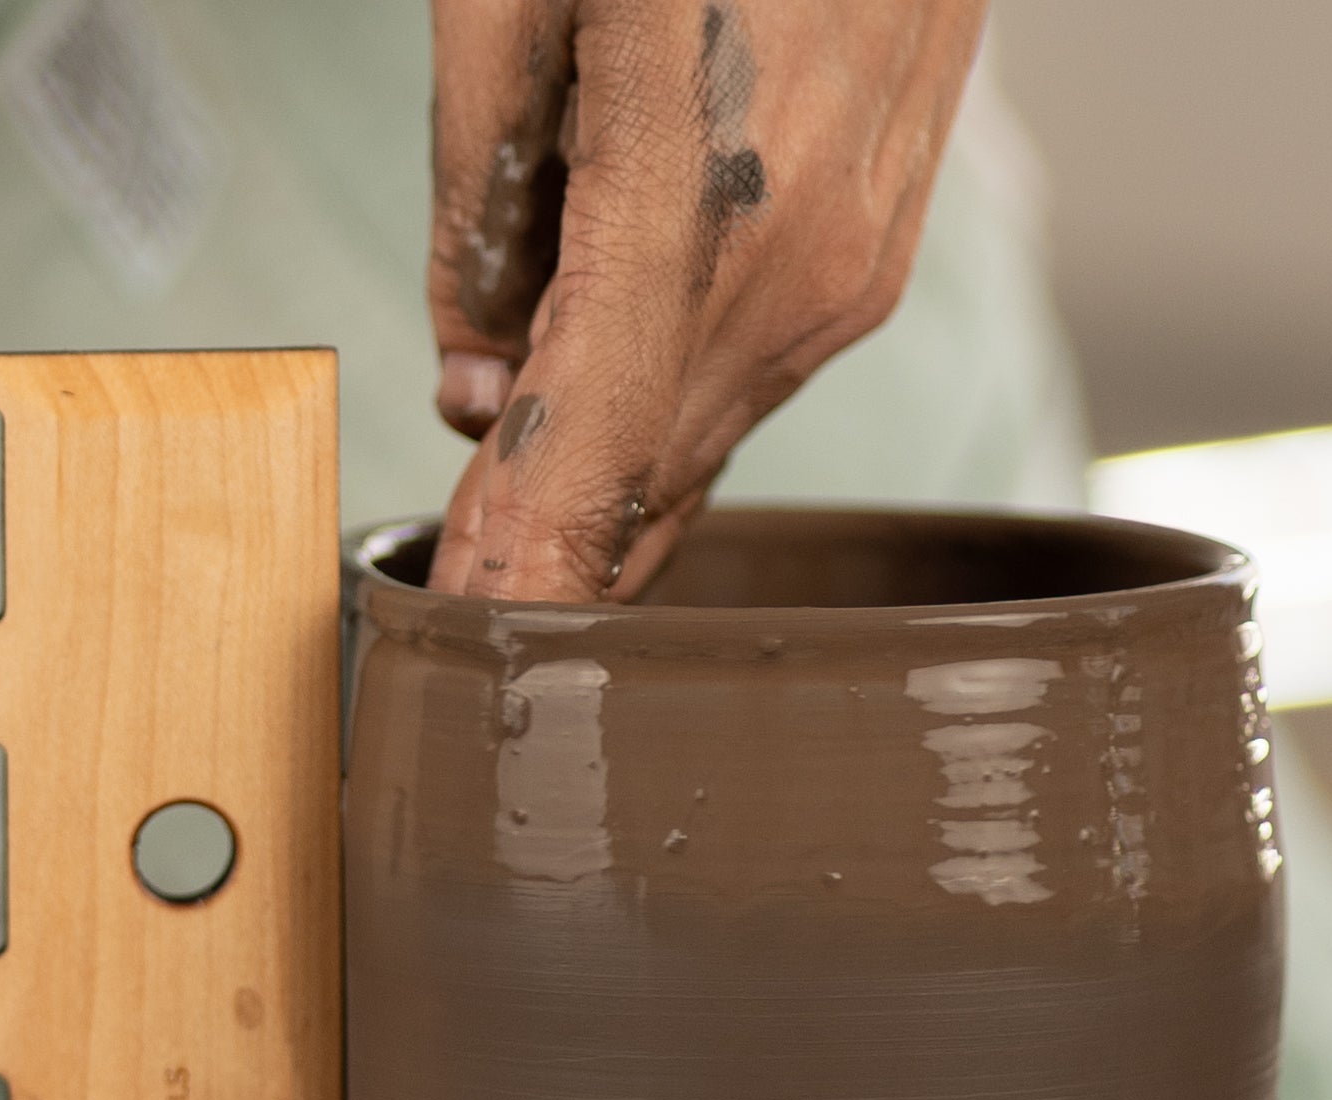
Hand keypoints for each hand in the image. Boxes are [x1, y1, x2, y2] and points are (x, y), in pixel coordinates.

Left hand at [426, 0, 987, 599]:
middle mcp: (798, 278)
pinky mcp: (876, 247)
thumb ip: (479, 205)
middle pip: (642, 486)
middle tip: (454, 615)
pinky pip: (746, 375)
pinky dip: (661, 408)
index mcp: (692, 214)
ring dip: (600, 482)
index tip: (457, 662)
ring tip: (503, 510)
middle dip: (542, 558)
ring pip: (695, 439)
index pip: (584, 471)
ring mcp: (853, 270)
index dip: (514, 583)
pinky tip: (594, 402)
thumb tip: (470, 385)